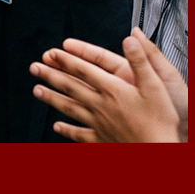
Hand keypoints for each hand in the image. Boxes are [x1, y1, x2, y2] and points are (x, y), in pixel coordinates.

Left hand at [30, 29, 185, 141]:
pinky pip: (80, 135)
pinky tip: (57, 127)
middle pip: (70, 87)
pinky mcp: (102, 140)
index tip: (51, 52)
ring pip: (70, 108)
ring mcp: (99, 124)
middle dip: (50, 75)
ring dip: (51, 98)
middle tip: (34, 67)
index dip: (66, 59)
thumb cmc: (160, 123)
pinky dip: (67, 131)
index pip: (83, 70)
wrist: (160, 155)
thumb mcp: (156, 86)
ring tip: (36, 91)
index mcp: (113, 90)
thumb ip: (141, 61)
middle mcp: (101, 105)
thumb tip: (130, 39)